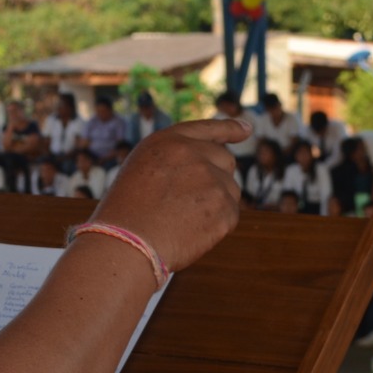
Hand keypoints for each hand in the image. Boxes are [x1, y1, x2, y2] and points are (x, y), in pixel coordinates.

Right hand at [92, 118, 246, 273]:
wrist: (126, 244)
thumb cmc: (127, 213)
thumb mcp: (142, 171)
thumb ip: (176, 161)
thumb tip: (216, 166)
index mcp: (169, 142)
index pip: (207, 129)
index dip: (229, 128)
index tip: (246, 129)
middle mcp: (193, 154)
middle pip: (225, 160)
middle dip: (217, 177)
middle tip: (191, 202)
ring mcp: (212, 179)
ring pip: (230, 190)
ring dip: (215, 204)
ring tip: (182, 221)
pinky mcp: (224, 207)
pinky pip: (230, 215)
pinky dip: (217, 226)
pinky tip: (191, 233)